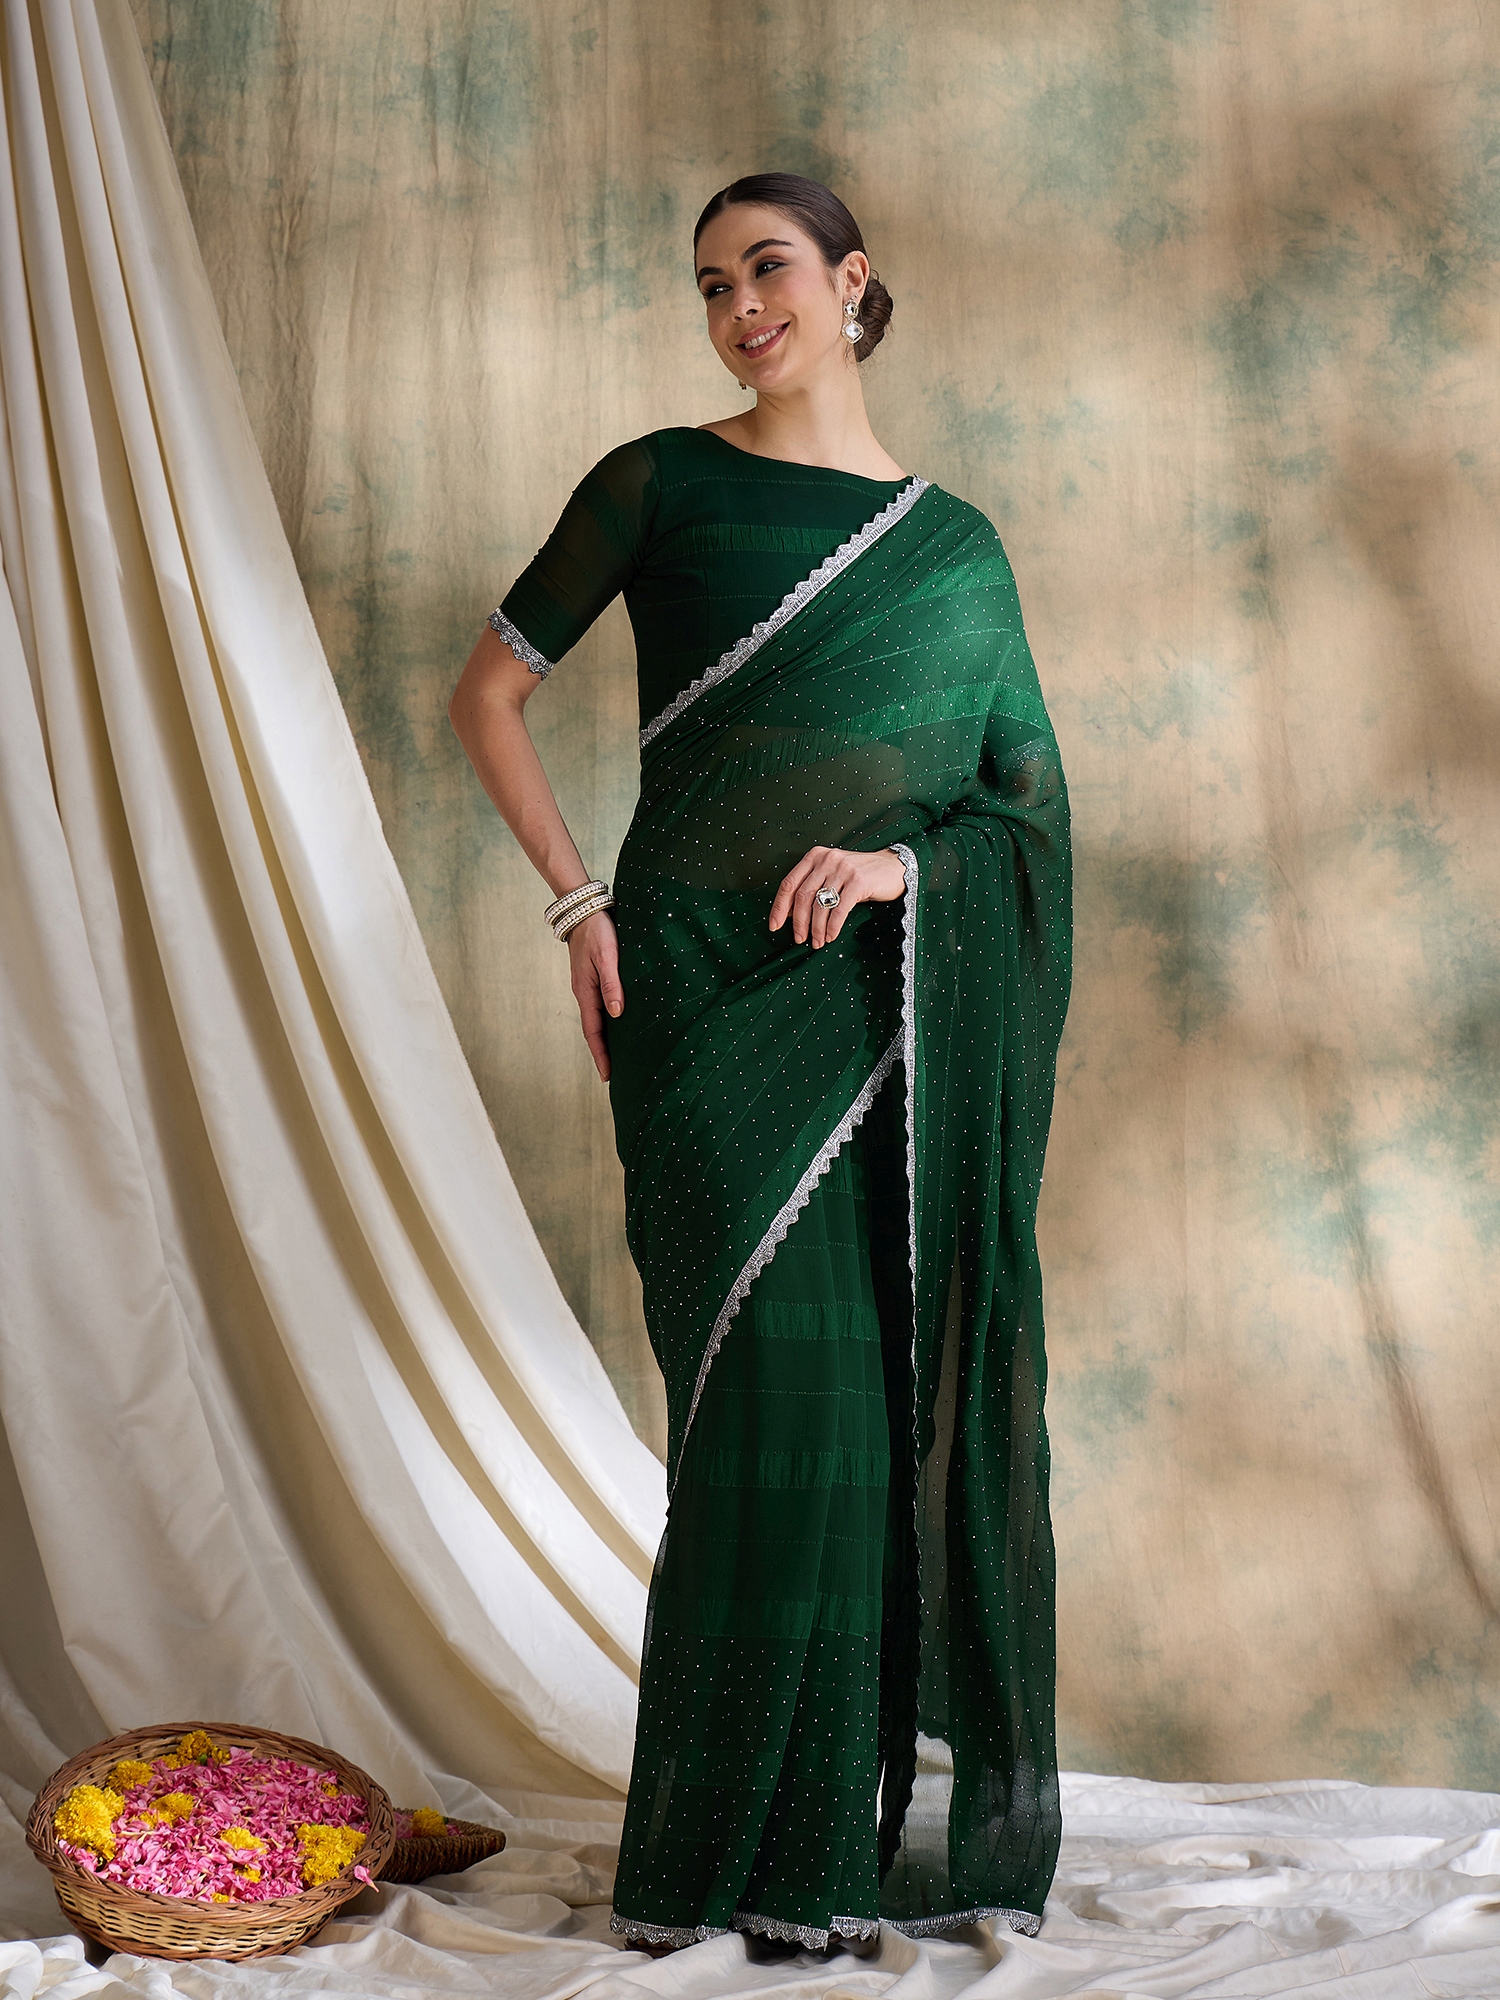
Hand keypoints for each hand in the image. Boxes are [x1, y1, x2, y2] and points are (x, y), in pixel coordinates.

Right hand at [568, 910, 622, 1078]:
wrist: (584, 908)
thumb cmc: (598, 930)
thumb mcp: (607, 955)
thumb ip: (611, 983)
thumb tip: (617, 1013)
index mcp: (585, 991)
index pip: (592, 1031)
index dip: (600, 1054)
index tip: (608, 1075)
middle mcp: (584, 992)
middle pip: (594, 1030)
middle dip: (603, 1053)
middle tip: (616, 1075)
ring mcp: (587, 986)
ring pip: (597, 1019)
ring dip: (606, 1039)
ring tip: (619, 1057)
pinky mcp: (593, 978)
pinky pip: (600, 1006)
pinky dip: (608, 1021)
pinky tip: (619, 1025)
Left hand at [769, 846, 907, 948]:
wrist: (893, 868)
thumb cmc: (859, 875)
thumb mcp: (832, 874)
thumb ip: (812, 887)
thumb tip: (790, 914)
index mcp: (815, 856)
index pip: (789, 883)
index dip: (779, 907)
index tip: (774, 926)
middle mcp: (827, 860)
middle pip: (803, 896)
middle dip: (798, 922)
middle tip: (799, 939)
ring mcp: (843, 869)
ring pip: (820, 905)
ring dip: (815, 928)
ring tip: (816, 942)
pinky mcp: (858, 881)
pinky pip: (839, 910)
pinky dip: (832, 927)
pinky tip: (830, 936)